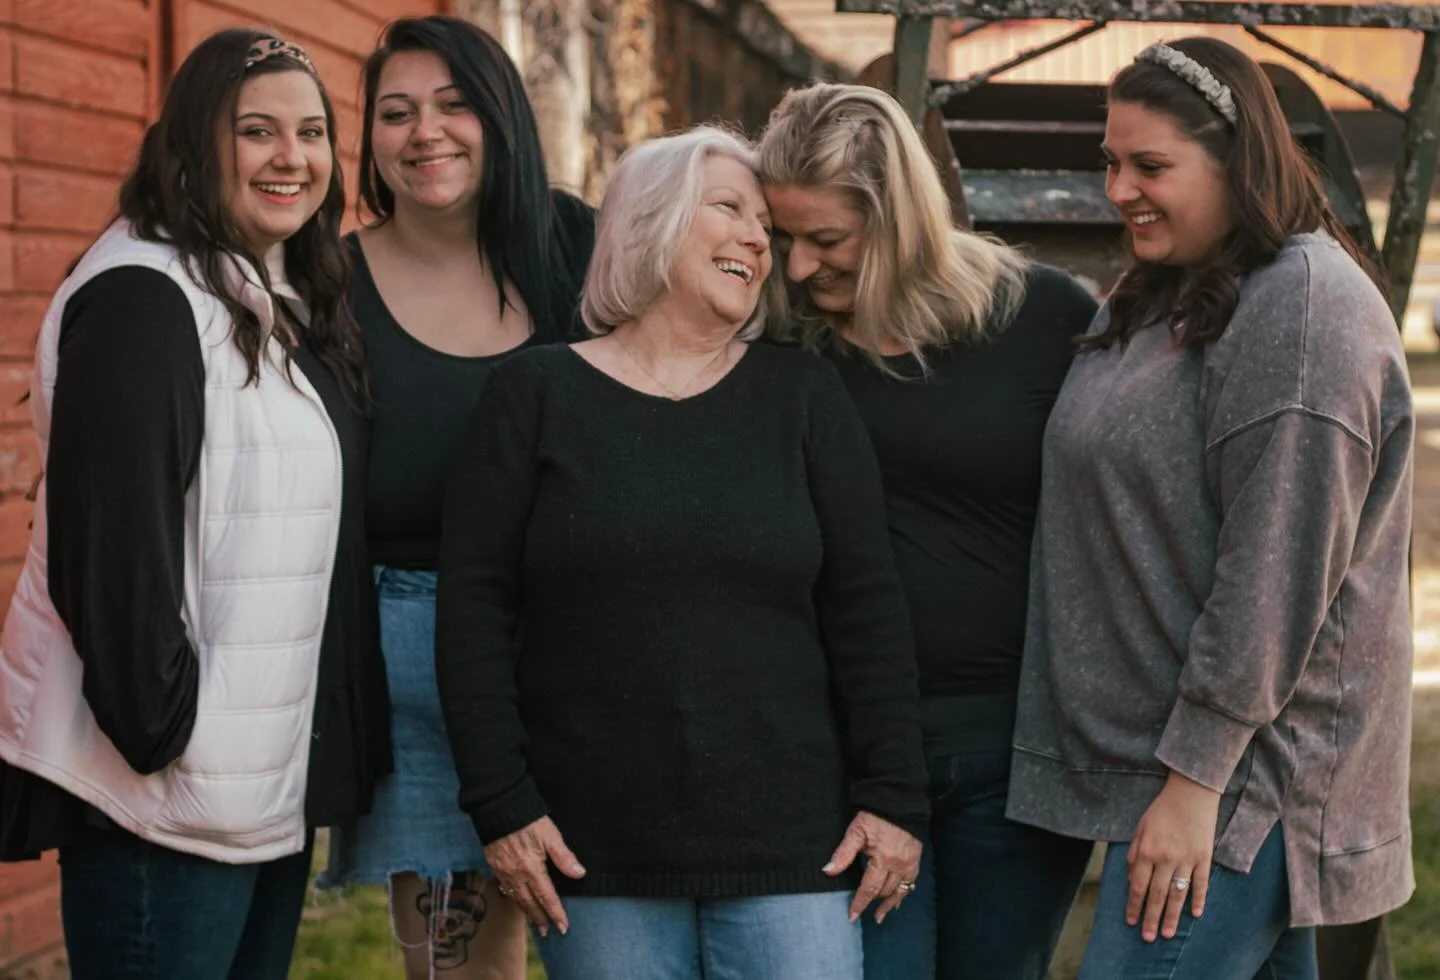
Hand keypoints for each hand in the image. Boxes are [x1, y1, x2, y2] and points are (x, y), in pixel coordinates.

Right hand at [484, 816, 585, 936]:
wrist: (499, 808)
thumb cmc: (528, 820)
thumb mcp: (551, 836)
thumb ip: (564, 857)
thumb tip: (579, 874)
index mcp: (532, 869)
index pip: (547, 897)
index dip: (556, 913)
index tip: (563, 927)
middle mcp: (516, 875)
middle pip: (530, 903)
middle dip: (540, 919)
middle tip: (547, 932)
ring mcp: (503, 872)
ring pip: (517, 898)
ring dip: (527, 912)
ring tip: (534, 922)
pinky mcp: (495, 865)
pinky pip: (506, 888)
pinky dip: (514, 899)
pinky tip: (518, 900)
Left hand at [823, 810, 921, 923]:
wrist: (900, 801)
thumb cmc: (876, 815)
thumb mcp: (856, 831)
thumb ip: (843, 853)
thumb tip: (828, 870)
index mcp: (883, 859)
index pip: (869, 888)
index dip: (859, 903)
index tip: (851, 916)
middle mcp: (899, 865)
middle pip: (883, 891)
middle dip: (871, 902)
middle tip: (860, 911)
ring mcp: (910, 864)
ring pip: (899, 891)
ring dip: (888, 904)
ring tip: (879, 916)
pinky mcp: (916, 860)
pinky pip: (910, 883)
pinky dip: (902, 894)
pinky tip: (896, 901)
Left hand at [1126, 770, 1220, 941]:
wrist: (1191, 792)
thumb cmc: (1162, 809)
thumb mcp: (1140, 827)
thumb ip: (1135, 853)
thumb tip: (1132, 878)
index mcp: (1147, 851)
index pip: (1138, 886)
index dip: (1134, 905)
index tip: (1131, 921)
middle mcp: (1166, 858)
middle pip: (1157, 895)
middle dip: (1151, 918)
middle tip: (1148, 938)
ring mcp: (1187, 859)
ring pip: (1178, 895)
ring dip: (1172, 917)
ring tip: (1168, 934)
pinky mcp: (1204, 857)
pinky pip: (1201, 884)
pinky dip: (1198, 900)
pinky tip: (1195, 915)